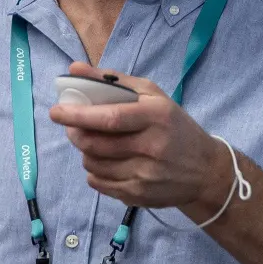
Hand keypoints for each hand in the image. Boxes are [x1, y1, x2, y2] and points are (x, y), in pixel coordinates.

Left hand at [50, 62, 229, 210]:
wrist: (206, 171)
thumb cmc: (176, 127)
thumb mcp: (155, 97)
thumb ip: (115, 81)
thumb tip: (75, 68)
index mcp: (157, 116)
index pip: (110, 118)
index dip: (78, 115)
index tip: (56, 111)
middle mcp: (152, 146)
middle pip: (96, 143)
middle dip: (76, 134)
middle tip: (73, 128)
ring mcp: (145, 174)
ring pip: (93, 164)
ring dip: (86, 153)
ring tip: (94, 144)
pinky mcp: (138, 195)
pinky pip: (99, 184)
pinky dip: (94, 172)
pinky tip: (106, 163)